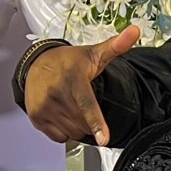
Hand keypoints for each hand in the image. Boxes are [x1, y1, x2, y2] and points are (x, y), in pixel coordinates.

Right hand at [23, 24, 140, 145]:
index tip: (104, 139)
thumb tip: (134, 31)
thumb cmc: (68, 62)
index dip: (96, 122)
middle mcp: (56, 94)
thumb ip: (116, 46)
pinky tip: (62, 113)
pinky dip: (64, 131)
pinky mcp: (37, 118)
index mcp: (73, 79)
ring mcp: (45, 107)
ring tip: (72, 106)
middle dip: (89, 120)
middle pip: (84, 124)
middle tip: (83, 102)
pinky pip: (60, 137)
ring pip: (73, 132)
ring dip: (77, 126)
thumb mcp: (94, 54)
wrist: (36, 64)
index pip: (87, 104)